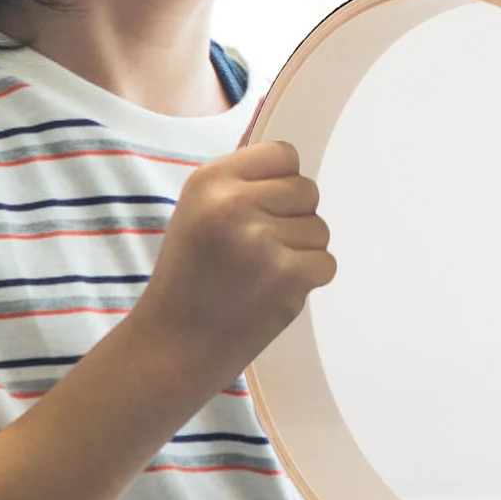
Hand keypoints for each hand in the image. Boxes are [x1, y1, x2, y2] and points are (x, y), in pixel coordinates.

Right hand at [134, 138, 335, 388]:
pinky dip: (308, 280)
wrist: (174, 345)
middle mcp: (234, 203)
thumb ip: (243, 184)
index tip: (264, 210)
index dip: (282, 183)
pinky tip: (273, 292)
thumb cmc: (191, 277)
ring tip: (260, 275)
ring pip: (320, 228)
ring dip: (301, 252)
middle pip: (308, 190)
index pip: (284, 154)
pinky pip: (326, 263)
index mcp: (210, 180)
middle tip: (260, 251)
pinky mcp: (287, 275)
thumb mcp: (198, 211)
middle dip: (294, 219)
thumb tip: (295, 169)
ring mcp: (262, 240)